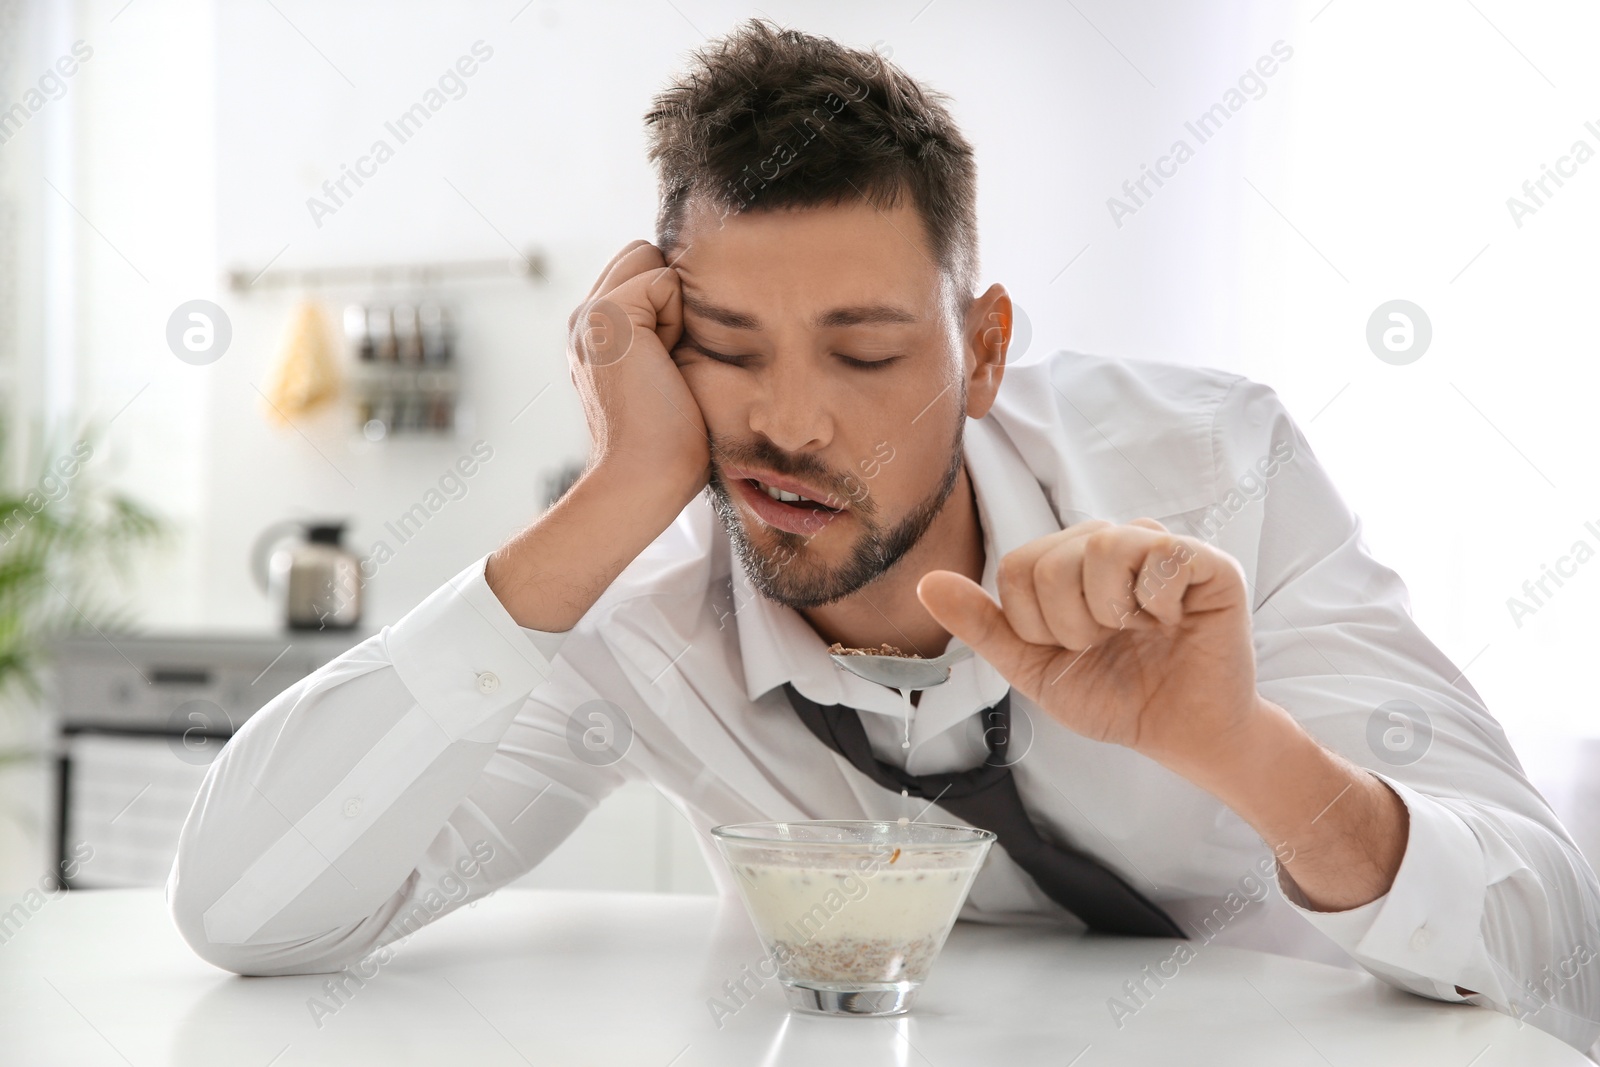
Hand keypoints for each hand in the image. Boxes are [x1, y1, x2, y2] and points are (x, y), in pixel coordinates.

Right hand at [569, 241, 709, 507]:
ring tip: (665, 360)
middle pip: (642, 254)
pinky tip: (663, 361)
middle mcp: (583, 320)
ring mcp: (589, 315)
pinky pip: (663, 278)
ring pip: (650, 258)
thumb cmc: (671, 444)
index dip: (668, 302)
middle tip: (668, 358)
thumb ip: (667, 333)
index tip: (668, 361)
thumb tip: (705, 295)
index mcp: (595, 335)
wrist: (644, 479)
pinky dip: (676, 316)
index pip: (639, 271)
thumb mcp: (668, 374)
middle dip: (669, 295)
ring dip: (673, 306)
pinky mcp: (608, 316)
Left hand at [916, 518, 1264, 773]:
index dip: (1034, 622)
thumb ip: (983, 625)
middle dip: (1070, 624)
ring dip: (1110, 611)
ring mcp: (1160, 548)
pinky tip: (1172, 621)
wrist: (1180, 736)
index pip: (1018, 566)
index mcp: (1069, 562)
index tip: (1070, 648)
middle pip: (1055, 558)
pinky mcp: (1209, 564)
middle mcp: (1112, 543)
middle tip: (1107, 645)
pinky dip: (1158, 602)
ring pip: (1104, 545)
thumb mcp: (1034, 666)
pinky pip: (1163, 554)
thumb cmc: (1113, 697)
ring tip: (1136, 632)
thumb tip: (926, 583)